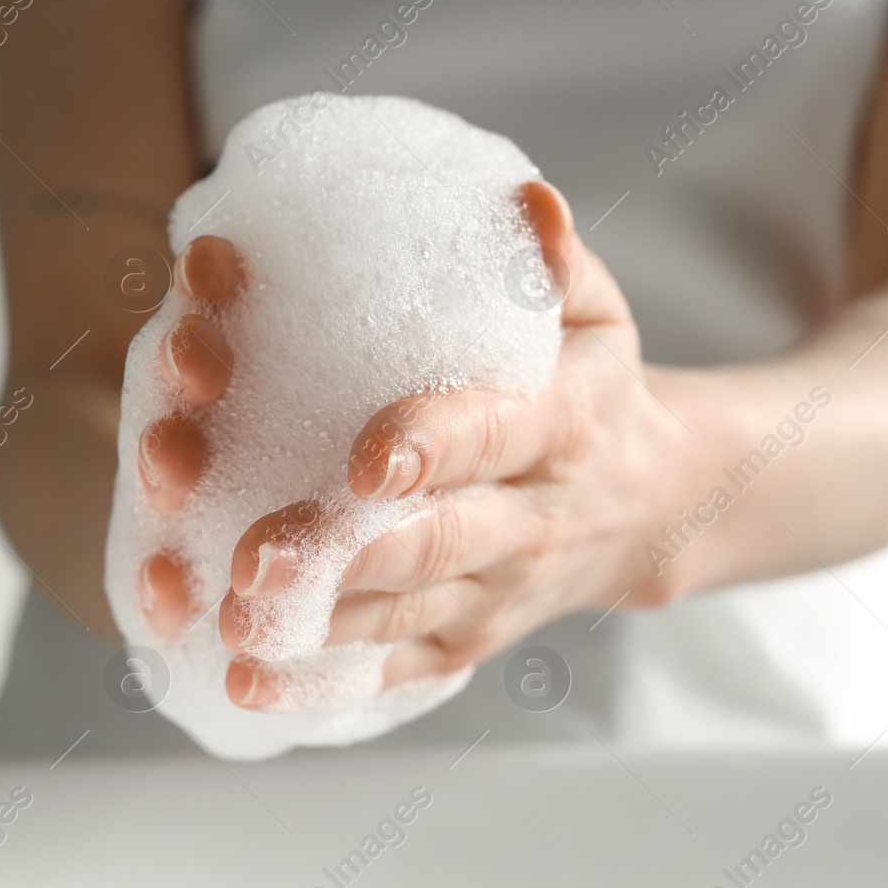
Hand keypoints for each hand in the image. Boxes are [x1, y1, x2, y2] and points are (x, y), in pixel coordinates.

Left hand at [219, 182, 692, 708]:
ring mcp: (498, 590)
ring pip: (406, 615)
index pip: (495, 435)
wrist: (654, 506)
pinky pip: (401, 666)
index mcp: (559, 427)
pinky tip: (250, 685)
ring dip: (318, 627)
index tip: (365, 458)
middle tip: (255, 558)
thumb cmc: (598, 389)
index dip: (434, 445)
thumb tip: (522, 202)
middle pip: (439, 543)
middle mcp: (531, 520)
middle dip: (347, 554)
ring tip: (234, 625)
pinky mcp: (472, 637)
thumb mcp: (598, 317)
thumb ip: (551, 264)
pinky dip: (328, 683)